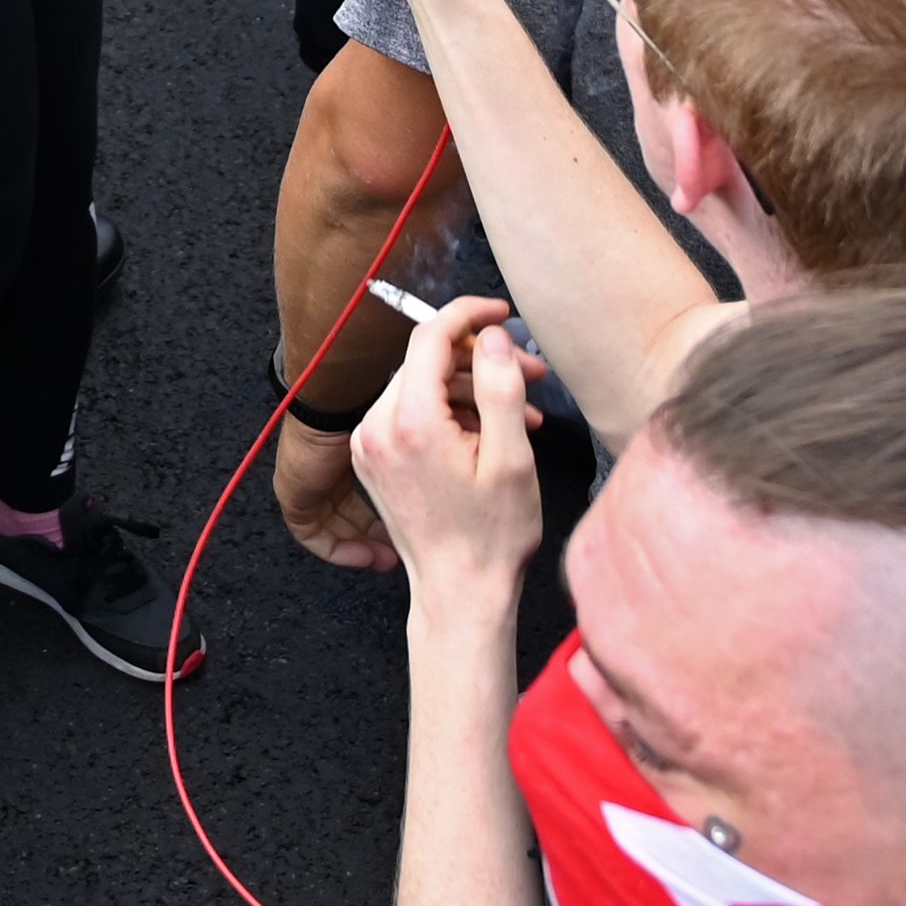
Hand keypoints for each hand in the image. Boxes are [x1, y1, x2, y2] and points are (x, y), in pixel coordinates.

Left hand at [273, 421, 399, 573]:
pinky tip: (365, 555)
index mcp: (340, 461)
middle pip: (348, 518)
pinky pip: (313, 536)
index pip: (360, 501)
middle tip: (400, 553)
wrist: (333, 409)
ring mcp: (304, 488)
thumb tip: (428, 473)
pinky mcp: (293, 500)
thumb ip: (399, 459)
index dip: (384, 519)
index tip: (406, 530)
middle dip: (376, 539)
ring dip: (362, 549)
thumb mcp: (385, 442)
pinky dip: (340, 550)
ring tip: (388, 559)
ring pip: (333, 531)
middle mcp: (321, 476)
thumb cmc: (361, 414)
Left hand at [351, 298, 547, 606]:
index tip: (504, 311)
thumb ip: (501, 388)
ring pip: (423, 387)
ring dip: (472, 389)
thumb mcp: (512, 458)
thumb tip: (493, 336)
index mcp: (409, 422)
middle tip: (534, 375)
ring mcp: (371, 445)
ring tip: (525, 412)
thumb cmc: (493, 536)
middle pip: (429, 362)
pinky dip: (451, 413)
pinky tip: (492, 432)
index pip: (431, 336)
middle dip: (482, 360)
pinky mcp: (375, 459)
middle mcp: (377, 427)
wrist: (460, 593)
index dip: (470, 314)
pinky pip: (412, 414)